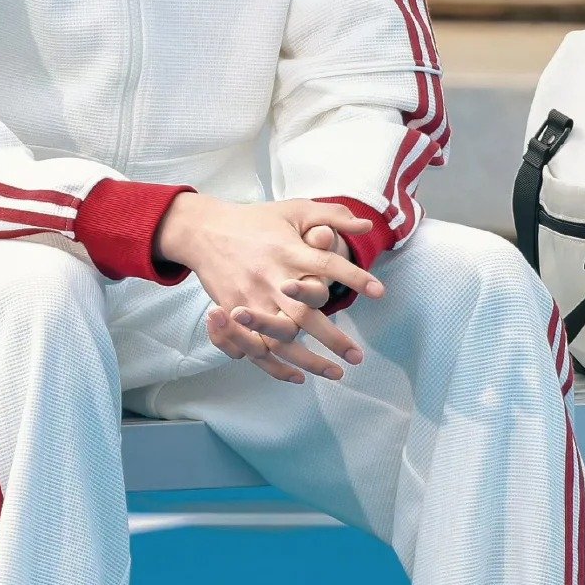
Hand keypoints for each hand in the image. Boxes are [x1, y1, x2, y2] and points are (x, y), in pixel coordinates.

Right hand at [153, 193, 383, 385]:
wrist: (204, 231)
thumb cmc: (256, 220)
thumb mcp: (294, 210)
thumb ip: (332, 215)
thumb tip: (367, 224)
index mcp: (288, 251)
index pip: (327, 265)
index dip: (354, 277)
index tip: (379, 293)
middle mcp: (271, 278)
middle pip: (305, 314)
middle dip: (333, 338)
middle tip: (358, 356)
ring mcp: (251, 299)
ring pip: (282, 338)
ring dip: (310, 360)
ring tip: (337, 372)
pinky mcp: (234, 313)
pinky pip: (255, 347)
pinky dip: (275, 365)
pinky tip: (298, 375)